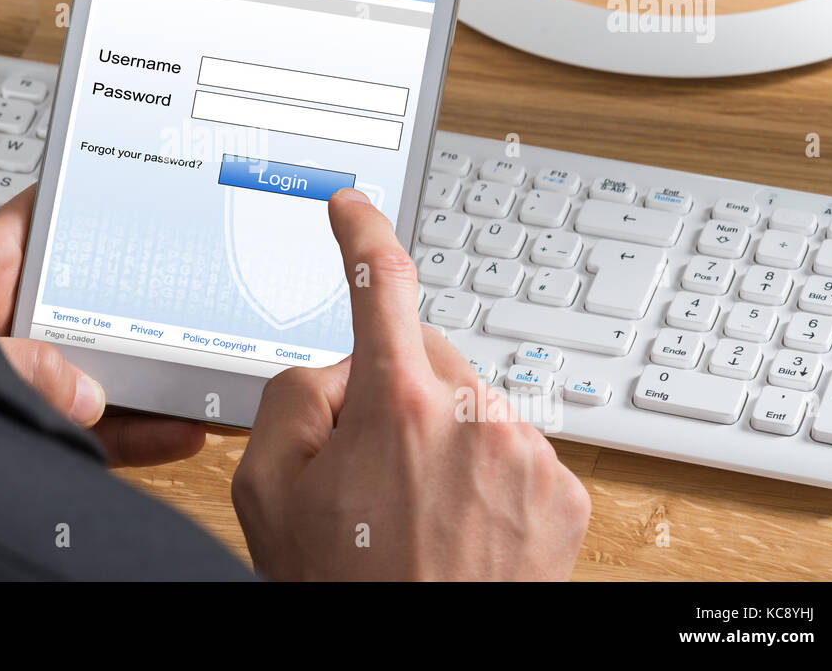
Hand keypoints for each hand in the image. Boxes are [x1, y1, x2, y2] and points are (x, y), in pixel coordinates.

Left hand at [0, 185, 205, 466]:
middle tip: (205, 295)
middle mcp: (8, 321)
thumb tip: (80, 388)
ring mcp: (27, 378)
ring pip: (106, 368)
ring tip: (210, 373)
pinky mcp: (33, 431)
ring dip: (158, 374)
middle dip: (148, 299)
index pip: (41, 218)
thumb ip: (10, 365)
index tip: (147, 183)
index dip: (90, 194)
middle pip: (93, 298)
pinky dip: (143, 434)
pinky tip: (182, 430)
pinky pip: (100, 431)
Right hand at [232, 187, 589, 579]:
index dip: (359, 234)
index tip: (352, 207)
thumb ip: (290, 397)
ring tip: (412, 510)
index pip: (377, 285)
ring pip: (469, 401)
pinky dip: (482, 467)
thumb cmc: (344, 590)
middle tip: (364, 463)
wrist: (426, 668)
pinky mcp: (563, 490)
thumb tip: (336, 368)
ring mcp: (527, 453)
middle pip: (423, 352)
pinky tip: (457, 522)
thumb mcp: (268, 492)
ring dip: (439, 432)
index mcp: (396, 406)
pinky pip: (511, 444)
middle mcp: (473, 416)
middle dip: (391, 384)